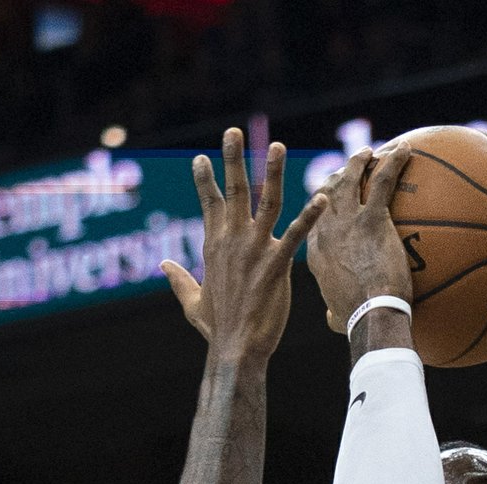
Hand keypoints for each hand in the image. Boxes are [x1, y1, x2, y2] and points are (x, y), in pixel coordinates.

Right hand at [162, 131, 318, 362]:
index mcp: (214, 247)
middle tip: (232, 132)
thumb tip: (163, 266)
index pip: (208, 204)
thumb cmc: (216, 330)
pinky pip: (296, 234)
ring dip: (272, 172)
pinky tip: (323, 197)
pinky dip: (310, 215)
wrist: (235, 349)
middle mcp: (232, 241)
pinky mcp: (277, 264)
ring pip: (266, 202)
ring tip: (278, 146)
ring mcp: (255, 250)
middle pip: (233, 191)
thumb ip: (178, 280)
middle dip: (232, 159)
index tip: (200, 158)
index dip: (204, 180)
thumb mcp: (191, 302)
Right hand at [305, 145, 413, 335]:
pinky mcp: (372, 219)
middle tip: (351, 166)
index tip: (329, 194)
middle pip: (328, 191)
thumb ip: (333, 311)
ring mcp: (347, 221)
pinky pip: (383, 181)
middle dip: (338, 175)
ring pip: (350, 178)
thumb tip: (332, 318)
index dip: (321, 201)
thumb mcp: (337, 316)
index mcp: (315, 250)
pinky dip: (393, 162)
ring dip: (360, 160)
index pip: (315, 217)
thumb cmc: (357, 321)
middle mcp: (326, 230)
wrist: (369, 316)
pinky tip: (405, 149)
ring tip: (372, 151)